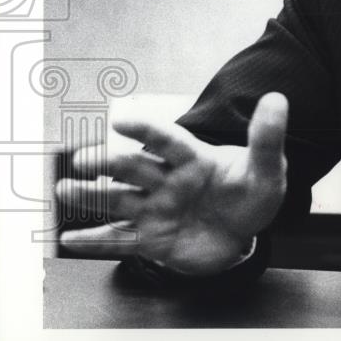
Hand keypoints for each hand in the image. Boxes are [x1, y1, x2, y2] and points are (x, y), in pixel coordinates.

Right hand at [57, 92, 288, 274]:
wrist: (245, 232)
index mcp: (194, 158)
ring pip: (118, 199)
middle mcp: (168, 180)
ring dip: (90, 194)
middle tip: (84, 159)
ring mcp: (156, 209)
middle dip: (108, 161)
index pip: (167, 139)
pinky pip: (118, 239)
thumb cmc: (253, 193)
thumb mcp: (267, 169)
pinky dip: (94, 241)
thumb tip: (277, 99)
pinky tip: (69, 240)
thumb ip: (267, 138)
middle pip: (134, 167)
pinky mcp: (151, 238)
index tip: (121, 118)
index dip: (145, 128)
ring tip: (63, 189)